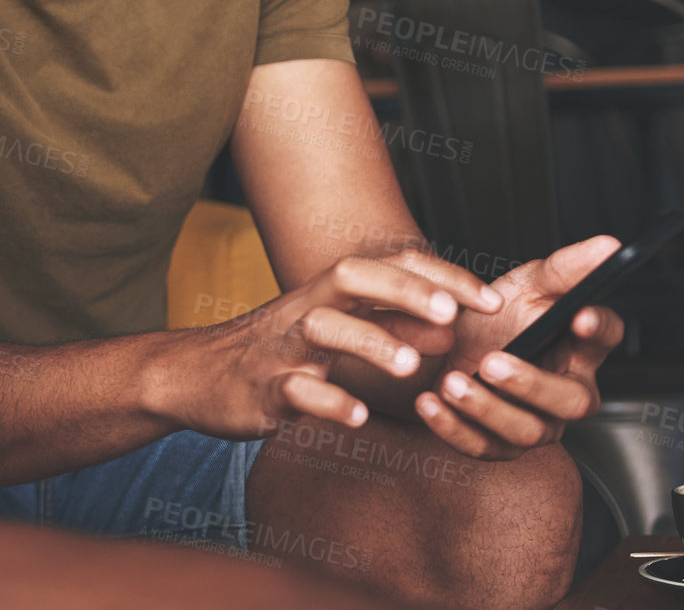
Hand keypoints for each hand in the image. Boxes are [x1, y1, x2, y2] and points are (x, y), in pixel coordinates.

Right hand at [147, 249, 503, 440]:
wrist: (193, 376)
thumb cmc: (275, 353)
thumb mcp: (335, 334)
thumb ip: (390, 327)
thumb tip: (450, 325)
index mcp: (329, 294)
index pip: (388, 267)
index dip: (441, 278)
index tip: (490, 302)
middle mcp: (306, 309)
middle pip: (353, 278)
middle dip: (405, 290)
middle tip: (453, 315)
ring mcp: (283, 348)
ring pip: (323, 330)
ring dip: (370, 343)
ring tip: (413, 366)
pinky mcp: (262, 389)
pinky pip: (295, 391)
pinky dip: (328, 402)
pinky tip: (358, 416)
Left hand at [412, 235, 624, 459]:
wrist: (439, 344)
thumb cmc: (493, 315)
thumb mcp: (524, 284)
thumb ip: (565, 268)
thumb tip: (609, 244)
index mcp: (577, 347)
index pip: (606, 338)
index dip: (599, 327)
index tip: (580, 315)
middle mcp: (564, 391)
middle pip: (571, 401)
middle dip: (532, 384)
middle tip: (491, 362)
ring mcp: (534, 422)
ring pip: (525, 430)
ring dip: (486, 407)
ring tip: (452, 382)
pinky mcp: (496, 444)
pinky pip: (481, 447)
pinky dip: (453, 427)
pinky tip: (430, 402)